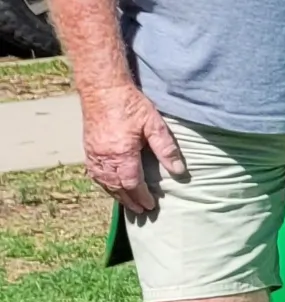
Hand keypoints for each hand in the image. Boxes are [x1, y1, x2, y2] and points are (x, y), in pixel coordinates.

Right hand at [81, 84, 183, 217]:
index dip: (142, 196)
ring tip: (128, 204)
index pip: (133, 183)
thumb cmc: (130, 104)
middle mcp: (105, 158)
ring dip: (116, 195)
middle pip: (117, 187)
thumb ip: (166, 149)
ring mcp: (93, 154)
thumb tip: (178, 171)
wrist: (102, 89)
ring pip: (104, 182)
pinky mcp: (88, 149)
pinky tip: (110, 187)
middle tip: (142, 211)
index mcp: (122, 154)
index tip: (151, 206)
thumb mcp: (154, 124)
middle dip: (130, 200)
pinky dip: (103, 184)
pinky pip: (94, 173)